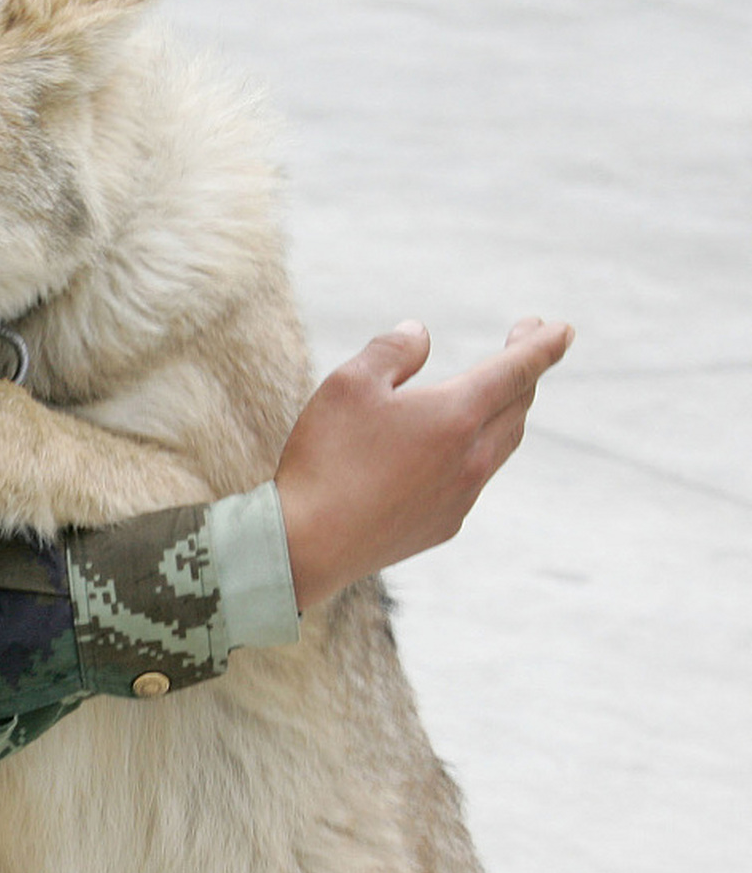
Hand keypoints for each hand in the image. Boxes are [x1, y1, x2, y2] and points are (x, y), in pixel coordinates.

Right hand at [275, 317, 573, 610]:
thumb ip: (392, 350)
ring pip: (503, 445)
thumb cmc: (327, 456)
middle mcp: (472, 458)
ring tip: (499, 394)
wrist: (309, 543)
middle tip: (525, 344)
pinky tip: (452, 451)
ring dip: (508, 412)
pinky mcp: (444, 525)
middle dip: (526, 372)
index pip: (516, 371)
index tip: (563, 329)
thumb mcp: (349, 384)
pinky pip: (475, 479)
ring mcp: (462, 497)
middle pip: (518, 407)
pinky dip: (477, 451)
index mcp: (456, 415)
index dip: (543, 346)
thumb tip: (420, 333)